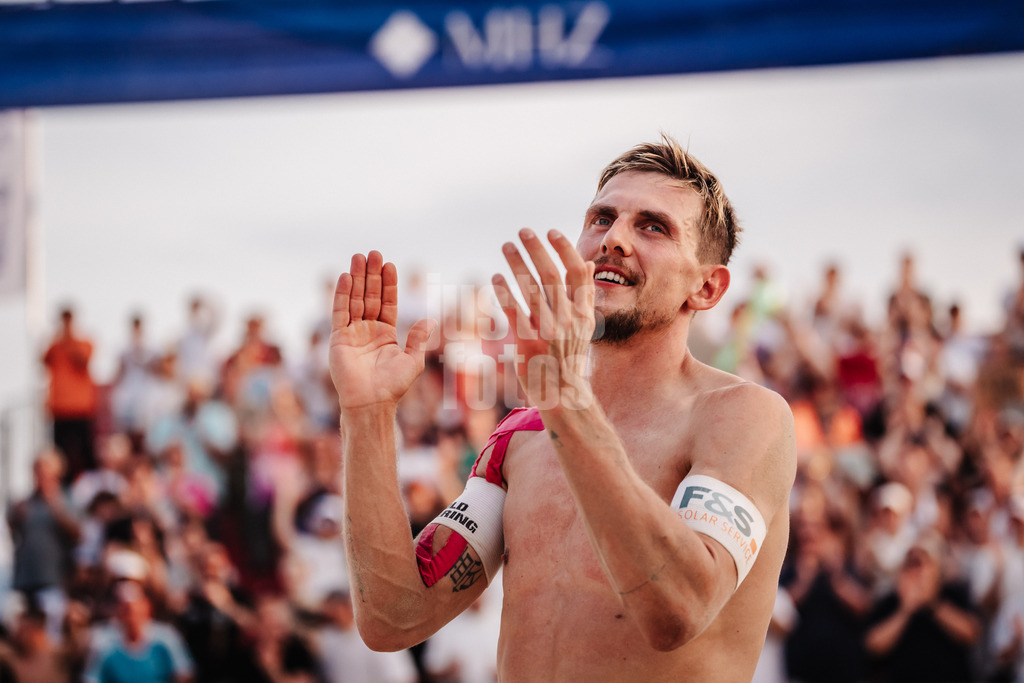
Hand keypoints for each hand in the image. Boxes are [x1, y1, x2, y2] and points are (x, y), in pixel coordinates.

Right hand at [329, 252, 435, 410]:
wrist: (372, 402)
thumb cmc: (393, 386)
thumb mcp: (412, 360)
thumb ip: (418, 338)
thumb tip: (430, 320)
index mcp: (385, 333)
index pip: (387, 302)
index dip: (388, 283)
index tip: (389, 264)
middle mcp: (367, 330)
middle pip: (370, 296)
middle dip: (371, 275)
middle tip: (372, 252)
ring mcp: (352, 333)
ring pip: (355, 299)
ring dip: (357, 278)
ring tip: (358, 257)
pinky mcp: (338, 338)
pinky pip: (340, 312)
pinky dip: (343, 294)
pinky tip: (346, 277)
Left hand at [492, 229, 594, 410]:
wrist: (563, 394)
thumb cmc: (570, 356)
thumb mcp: (585, 326)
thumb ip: (584, 295)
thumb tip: (588, 264)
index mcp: (584, 313)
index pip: (577, 273)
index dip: (564, 249)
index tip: (551, 231)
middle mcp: (568, 320)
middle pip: (551, 275)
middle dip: (536, 249)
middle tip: (523, 231)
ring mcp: (548, 333)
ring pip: (530, 289)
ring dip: (516, 264)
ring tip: (506, 246)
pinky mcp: (528, 344)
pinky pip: (514, 311)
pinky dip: (504, 291)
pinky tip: (496, 276)